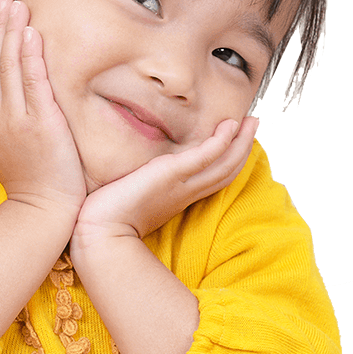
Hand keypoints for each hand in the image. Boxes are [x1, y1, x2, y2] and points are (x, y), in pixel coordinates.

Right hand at [0, 0, 86, 218]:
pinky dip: (29, 56)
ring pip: (9, 66)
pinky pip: (31, 82)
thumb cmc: (34, 184)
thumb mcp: (12, 149)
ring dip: (12, 32)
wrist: (41, 212)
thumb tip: (14, 107)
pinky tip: (31, 34)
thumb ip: (11, 123)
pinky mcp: (39, 124)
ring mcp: (16, 119)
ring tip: (17, 5)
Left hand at [72, 116, 259, 243]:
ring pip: (223, 164)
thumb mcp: (131, 196)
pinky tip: (228, 127)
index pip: (213, 176)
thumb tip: (135, 174)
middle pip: (226, 169)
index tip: (237, 138)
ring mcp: (181, 185)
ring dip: (240, 142)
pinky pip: (204, 158)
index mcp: (179, 197)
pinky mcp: (170, 176)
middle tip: (254, 124)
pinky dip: (220, 143)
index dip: (230, 158)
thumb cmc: (107, 218)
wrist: (98, 232)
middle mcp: (185, 192)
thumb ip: (140, 184)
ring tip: (251, 121)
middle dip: (243, 146)